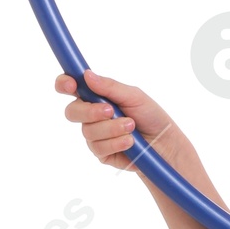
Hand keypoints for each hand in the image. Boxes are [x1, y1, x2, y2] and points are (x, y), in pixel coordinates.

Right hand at [55, 67, 179, 173]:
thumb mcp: (134, 96)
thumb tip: (87, 75)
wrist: (165, 143)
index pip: (71, 87)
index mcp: (96, 96)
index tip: (71, 84)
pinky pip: (98, 147)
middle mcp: (91, 115)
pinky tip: (129, 141)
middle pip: (72, 112)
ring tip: (131, 127)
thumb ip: (110, 87)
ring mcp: (95, 135)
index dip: (64, 84)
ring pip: (87, 131)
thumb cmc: (151, 116)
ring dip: (111, 128)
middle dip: (90, 111)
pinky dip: (116, 142)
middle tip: (110, 111)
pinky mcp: (101, 153)